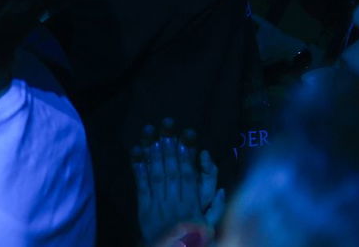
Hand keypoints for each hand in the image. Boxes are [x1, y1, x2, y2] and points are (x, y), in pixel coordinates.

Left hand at [133, 121, 225, 245]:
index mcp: (192, 205)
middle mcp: (175, 201)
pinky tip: (137, 151)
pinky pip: (141, 186)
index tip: (186, 135)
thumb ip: (216, 210)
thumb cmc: (193, 241)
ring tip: (151, 131)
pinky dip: (138, 168)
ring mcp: (158, 204)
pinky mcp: (144, 209)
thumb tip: (221, 189)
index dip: (187, 154)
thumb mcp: (210, 229)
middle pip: (172, 169)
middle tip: (167, 124)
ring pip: (156, 174)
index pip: (189, 175)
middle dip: (169, 145)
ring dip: (153, 151)